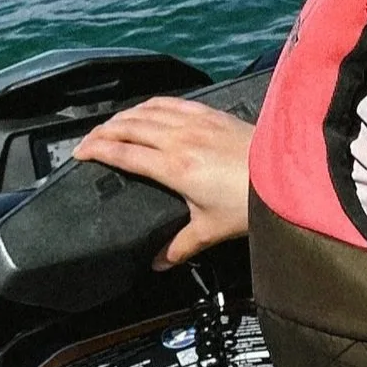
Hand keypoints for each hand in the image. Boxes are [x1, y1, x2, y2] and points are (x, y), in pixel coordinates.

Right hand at [74, 98, 254, 265]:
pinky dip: (151, 105)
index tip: (79, 153)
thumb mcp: (210, 230)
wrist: (288, 176)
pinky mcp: (211, 115)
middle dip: (103, 131)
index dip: (96, 150)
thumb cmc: (250, 203)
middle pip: (129, 127)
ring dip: (124, 116)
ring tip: (110, 124)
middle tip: (87, 139)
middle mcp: (180, 139)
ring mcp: (196, 123)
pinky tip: (146, 108)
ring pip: (148, 111)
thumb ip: (180, 246)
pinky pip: (172, 103)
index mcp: (174, 167)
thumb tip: (158, 263)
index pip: (124, 153)